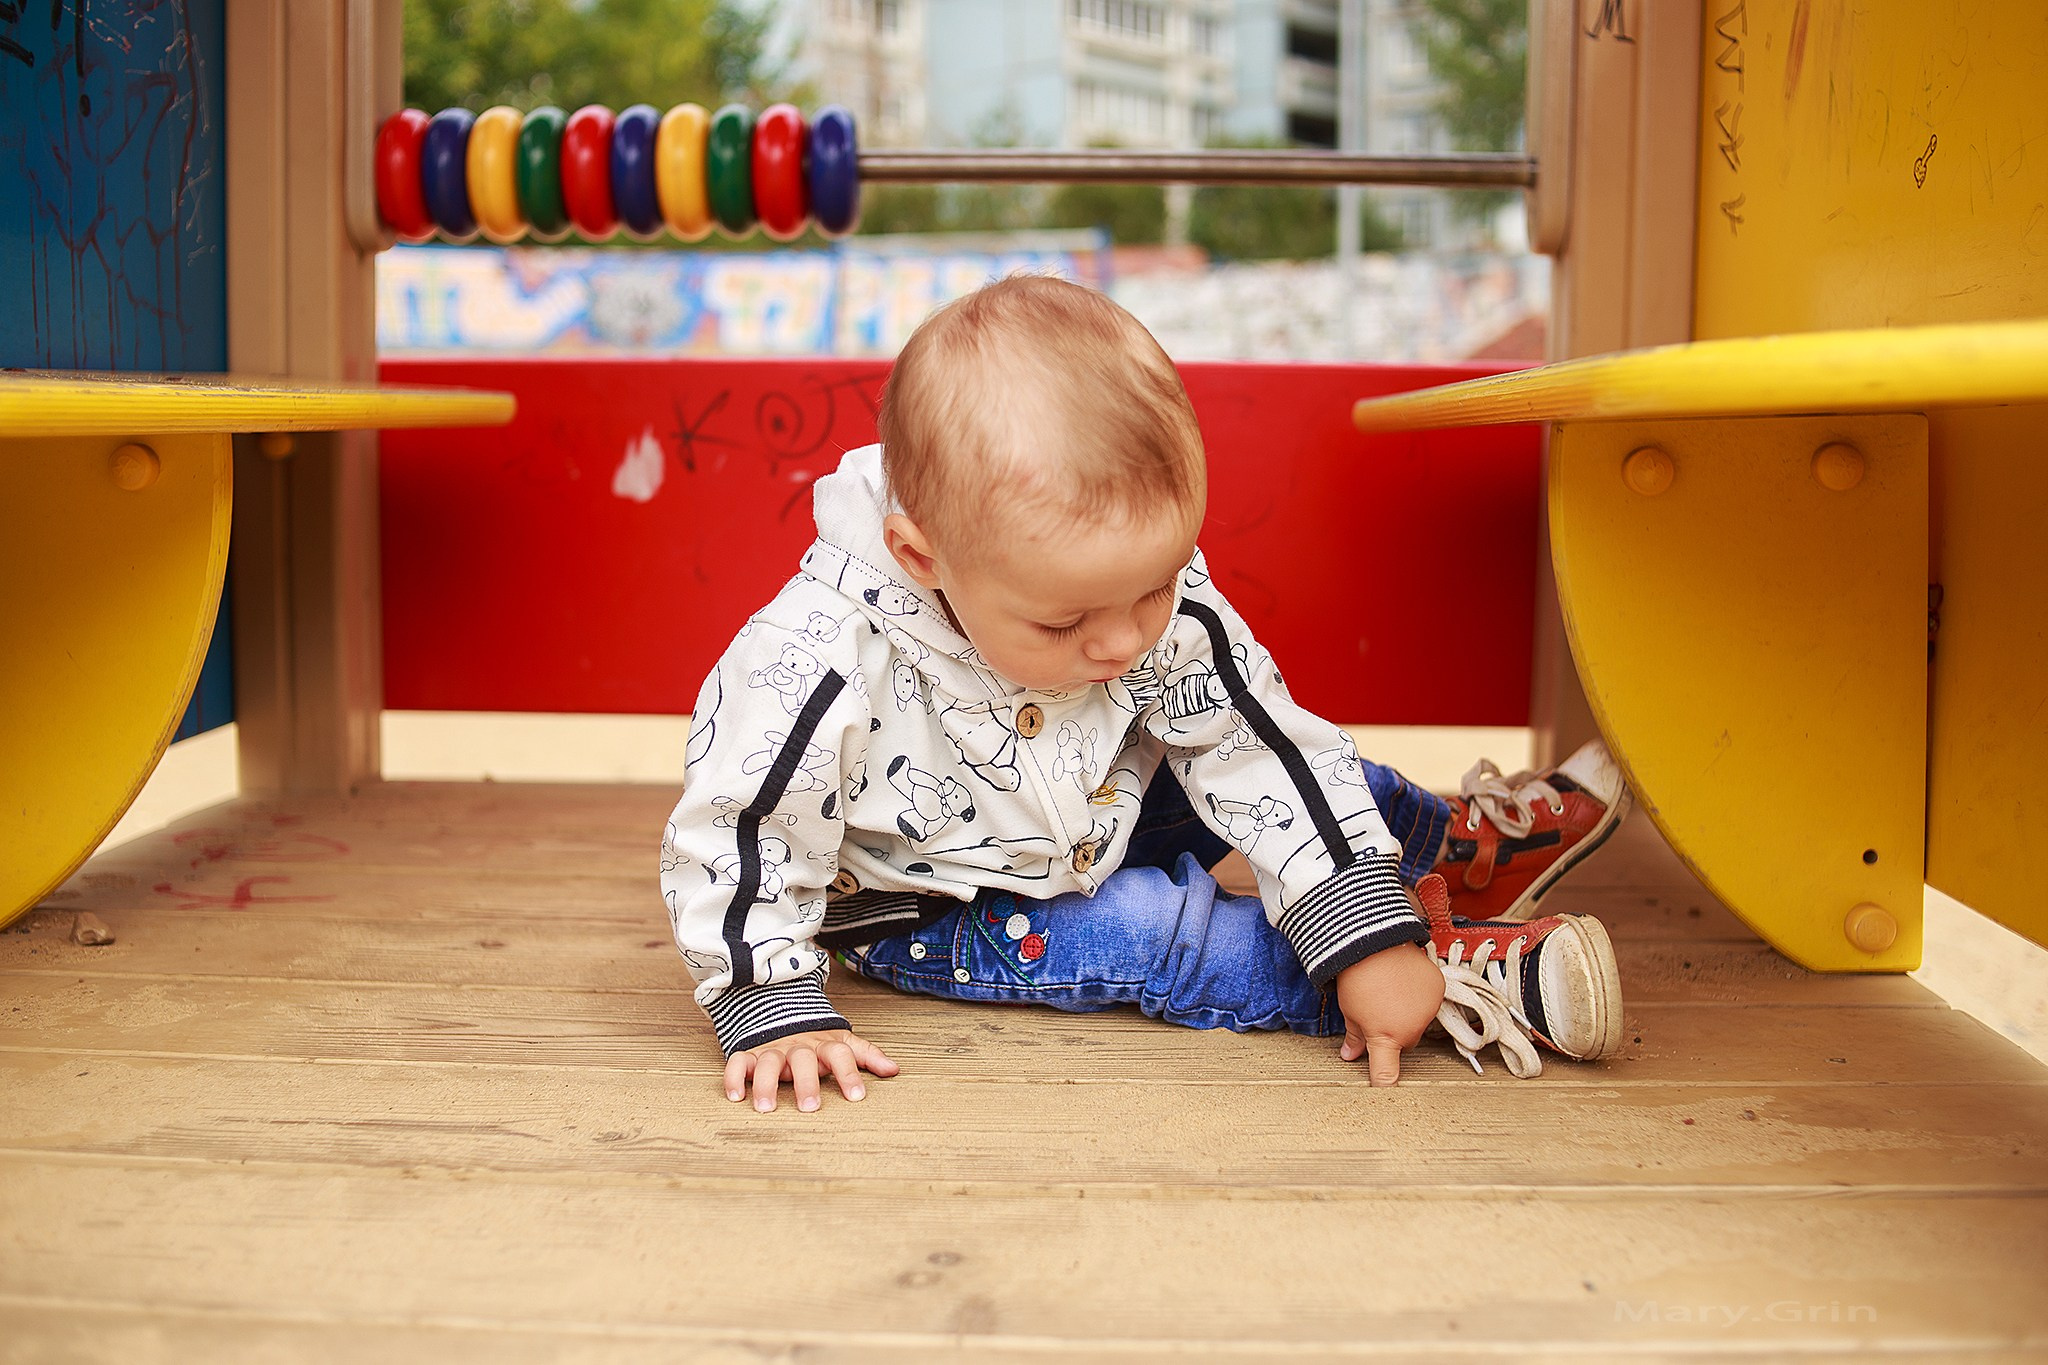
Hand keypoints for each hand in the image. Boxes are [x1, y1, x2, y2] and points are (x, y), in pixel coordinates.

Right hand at [724, 1027, 899, 1112]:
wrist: (782, 1013)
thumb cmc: (817, 1040)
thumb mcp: (843, 1044)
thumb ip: (867, 1056)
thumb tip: (894, 1070)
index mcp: (824, 1045)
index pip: (840, 1054)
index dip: (849, 1073)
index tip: (857, 1097)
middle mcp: (798, 1047)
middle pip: (803, 1059)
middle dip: (806, 1082)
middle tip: (811, 1108)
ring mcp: (773, 1049)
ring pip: (767, 1061)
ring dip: (765, 1083)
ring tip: (765, 1108)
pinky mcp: (749, 1053)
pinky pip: (737, 1062)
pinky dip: (734, 1077)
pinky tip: (736, 1097)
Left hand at [1333, 941, 1444, 1086]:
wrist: (1374, 942)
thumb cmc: (1357, 977)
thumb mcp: (1350, 1011)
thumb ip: (1355, 1038)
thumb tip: (1350, 1055)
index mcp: (1386, 1038)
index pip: (1387, 1074)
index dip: (1385, 1083)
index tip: (1384, 1088)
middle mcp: (1412, 1029)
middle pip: (1405, 1042)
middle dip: (1394, 1033)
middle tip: (1379, 1012)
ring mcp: (1428, 1010)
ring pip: (1420, 1022)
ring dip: (1409, 1014)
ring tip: (1391, 992)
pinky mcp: (1438, 990)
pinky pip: (1430, 1002)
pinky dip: (1420, 996)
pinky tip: (1404, 982)